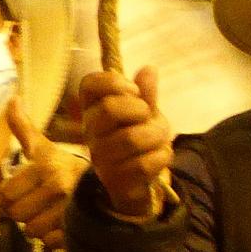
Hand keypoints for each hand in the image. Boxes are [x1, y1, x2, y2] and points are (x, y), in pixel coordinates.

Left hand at [0, 99, 83, 246]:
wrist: (110, 184)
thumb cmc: (66, 167)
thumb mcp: (46, 147)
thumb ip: (24, 127)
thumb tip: (11, 99)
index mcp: (46, 166)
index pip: (5, 195)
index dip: (8, 197)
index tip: (20, 193)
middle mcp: (58, 186)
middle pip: (17, 216)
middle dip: (22, 213)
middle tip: (34, 205)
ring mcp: (69, 209)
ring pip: (32, 232)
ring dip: (36, 227)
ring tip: (48, 214)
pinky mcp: (79, 229)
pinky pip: (49, 243)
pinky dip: (52, 238)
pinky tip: (60, 225)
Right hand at [75, 67, 171, 218]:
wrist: (138, 181)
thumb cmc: (139, 136)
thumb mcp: (145, 113)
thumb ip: (146, 94)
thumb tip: (149, 70)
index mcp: (93, 110)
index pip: (88, 84)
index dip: (114, 82)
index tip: (134, 91)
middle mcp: (90, 133)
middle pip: (109, 109)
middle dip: (141, 109)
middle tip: (148, 116)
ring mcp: (101, 158)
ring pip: (131, 139)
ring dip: (156, 135)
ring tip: (160, 137)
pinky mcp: (116, 181)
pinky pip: (145, 164)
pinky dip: (162, 156)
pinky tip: (160, 155)